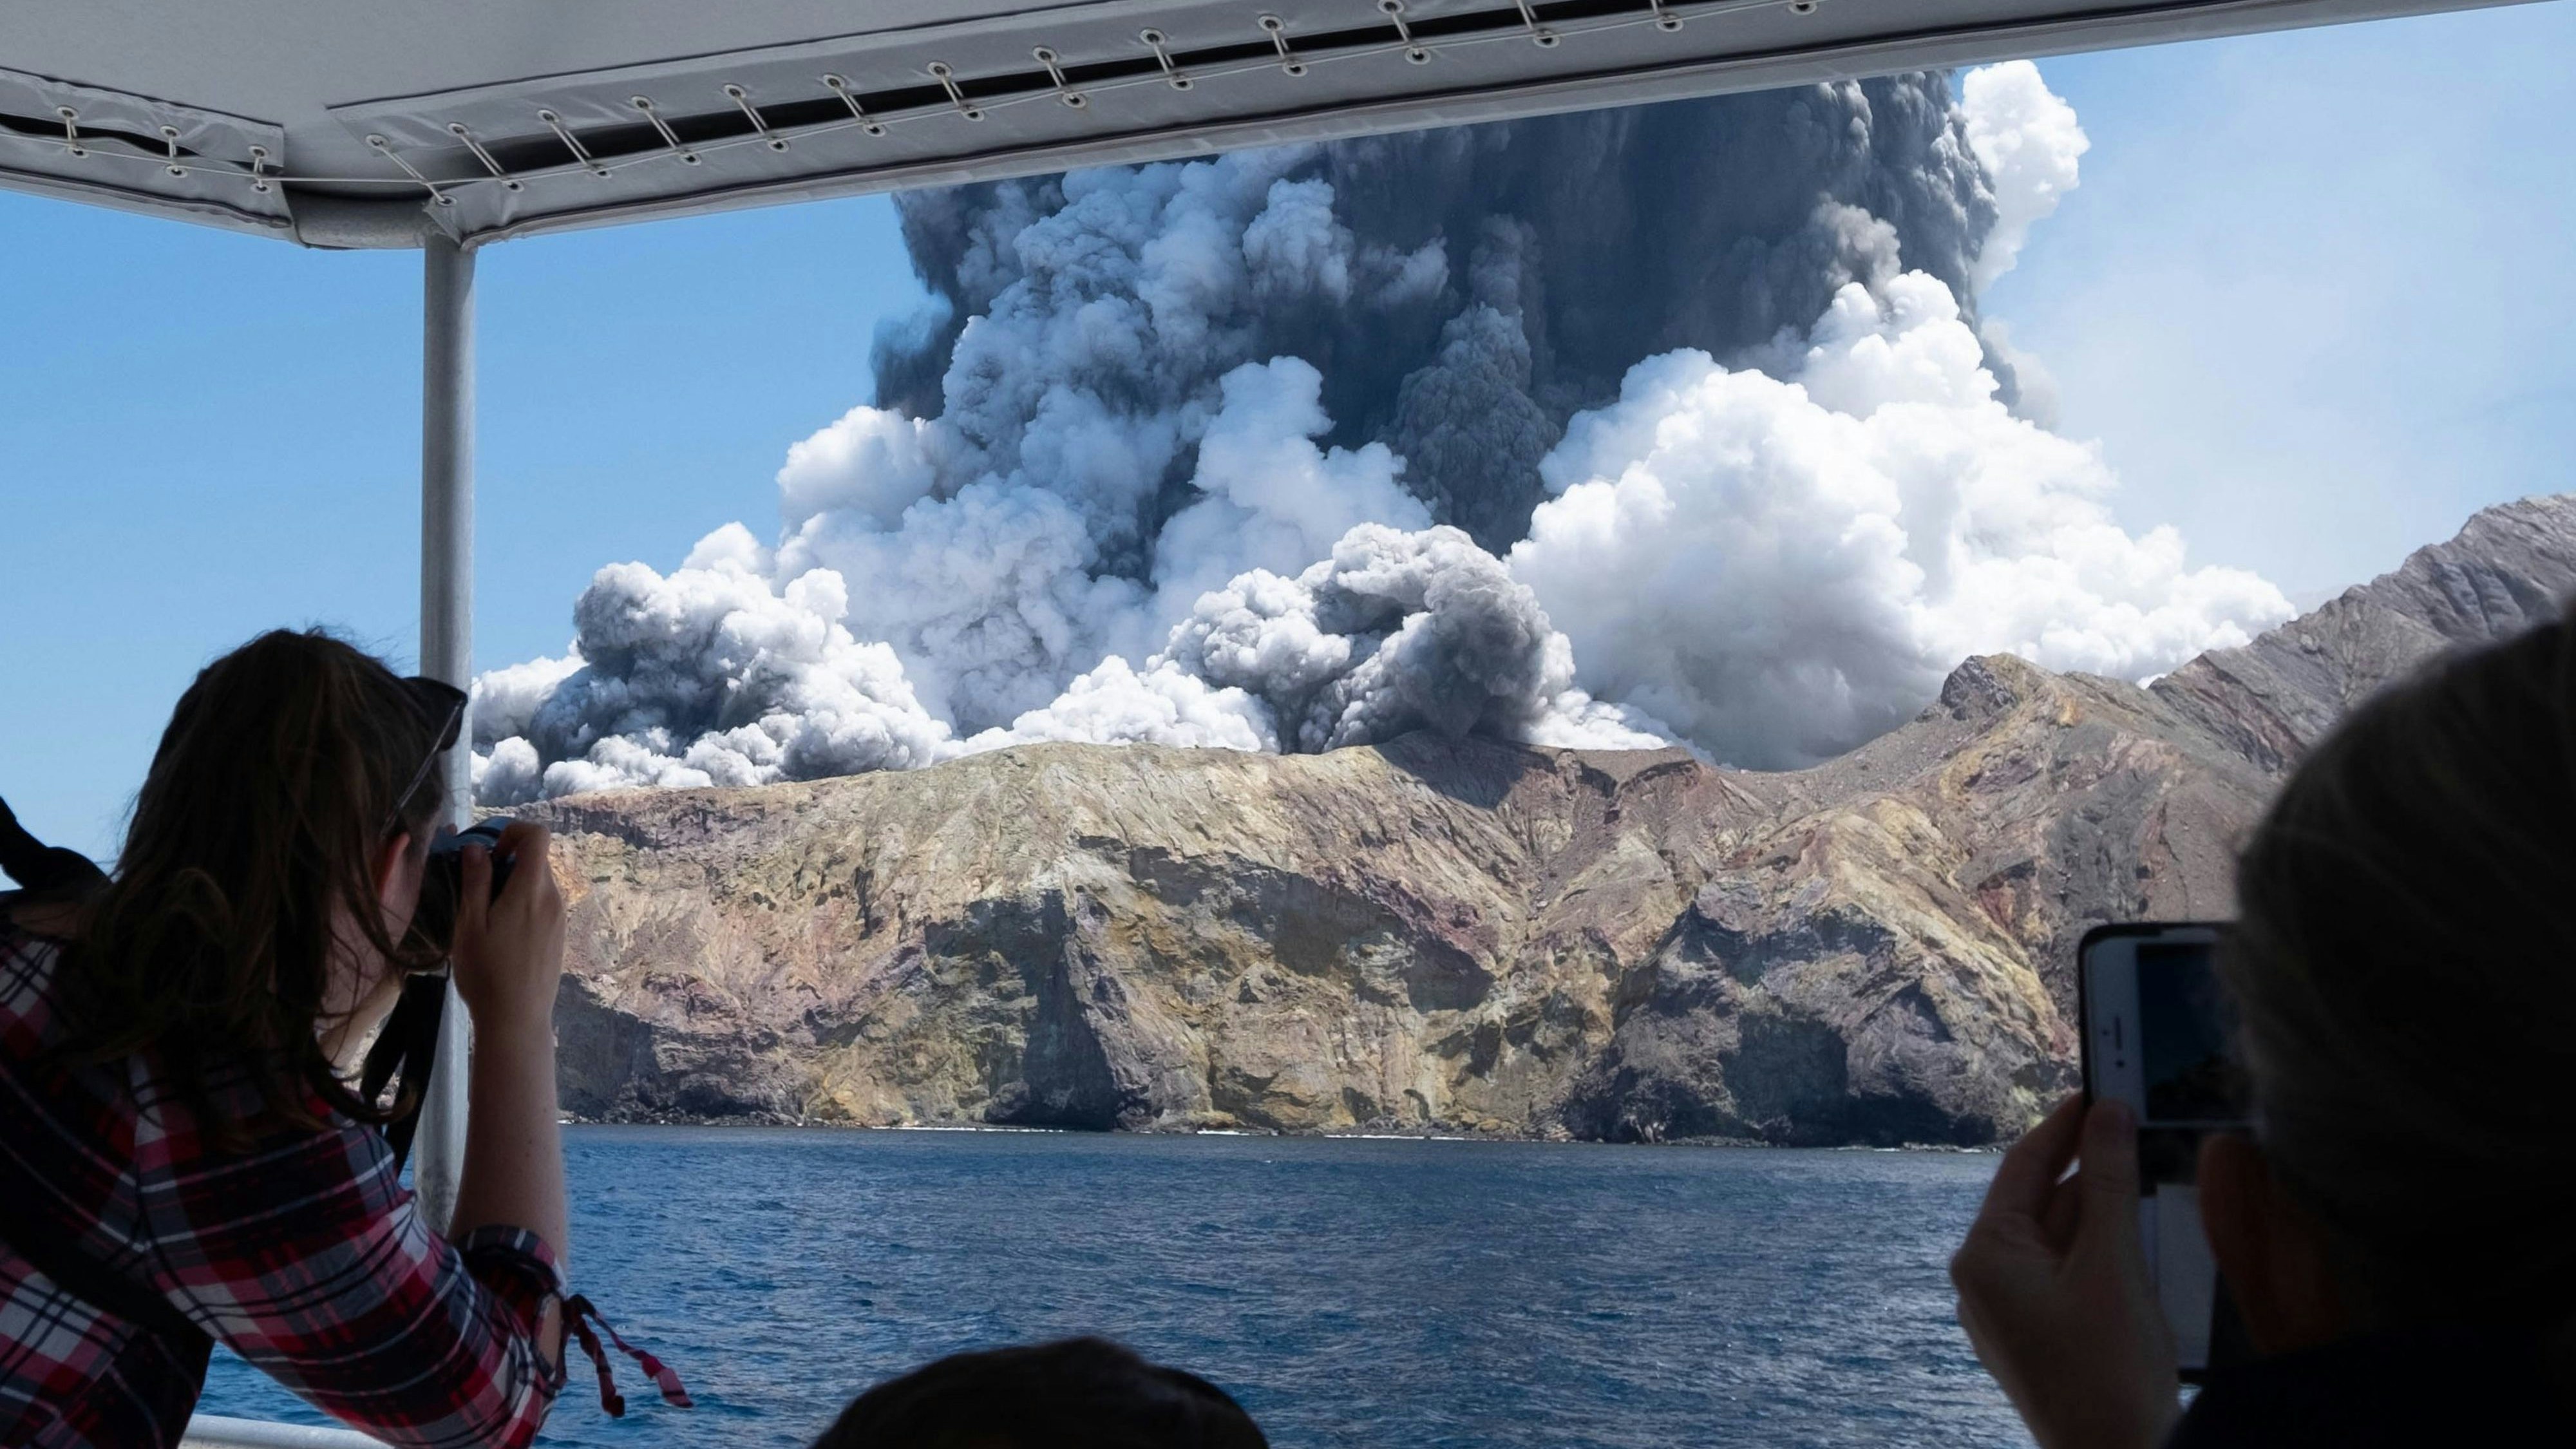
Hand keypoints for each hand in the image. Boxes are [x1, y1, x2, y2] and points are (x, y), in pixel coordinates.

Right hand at [449, 820, 564, 1036]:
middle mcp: (554, 898)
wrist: (517, 1019)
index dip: (512, 832)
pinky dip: (523, 903)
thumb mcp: (470, 924)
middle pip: (536, 859)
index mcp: (532, 890)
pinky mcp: (559, 935)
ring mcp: (560, 917)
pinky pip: (543, 904)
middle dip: (506, 862)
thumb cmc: (487, 972)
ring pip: (539, 883)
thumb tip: (477, 848)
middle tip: (476, 888)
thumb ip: (476, 882)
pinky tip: (501, 934)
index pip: (538, 835)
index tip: (488, 854)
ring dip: (512, 885)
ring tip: (485, 916)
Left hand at [1951, 1095, 2178, 1448]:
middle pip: (2041, 1202)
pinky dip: (2101, 1251)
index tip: (2097, 1088)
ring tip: (2150, 1173)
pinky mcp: (2039, 1338)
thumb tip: (2107, 1113)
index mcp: (1985, 1257)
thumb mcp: (2113, 1264)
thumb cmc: (2110, 1372)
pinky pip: (2067, 1275)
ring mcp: (2009, 1314)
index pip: (2022, 1166)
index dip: (2064, 1124)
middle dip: (2090, 1168)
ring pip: (2059, 1240)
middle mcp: (1984, 1282)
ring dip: (2102, 1211)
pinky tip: (2141, 1237)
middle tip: (2137, 1125)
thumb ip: (2111, 1183)